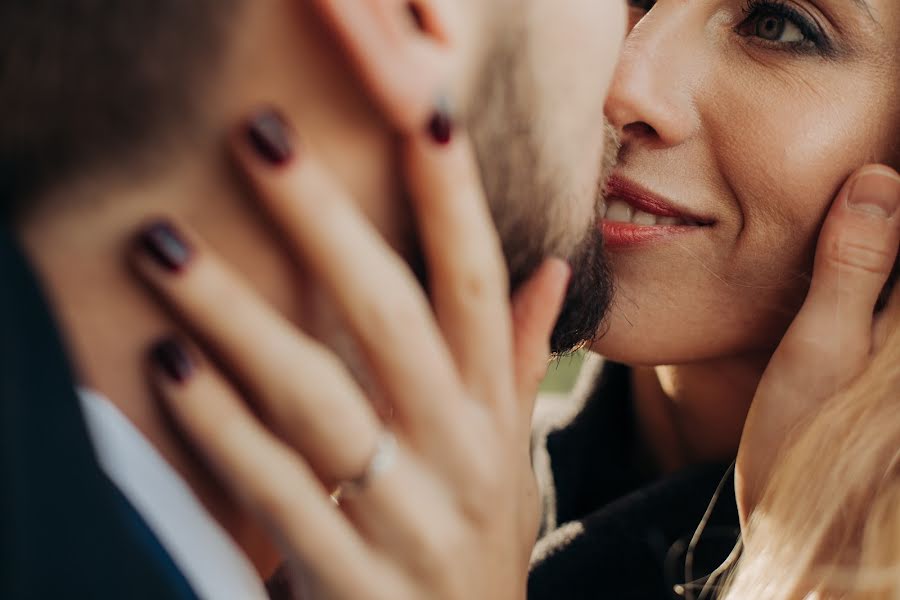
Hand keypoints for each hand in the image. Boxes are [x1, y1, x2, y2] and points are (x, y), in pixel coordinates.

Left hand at [131, 109, 568, 598]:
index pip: (480, 289)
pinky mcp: (354, 580)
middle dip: (326, 225)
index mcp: (495, 417)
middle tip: (260, 141)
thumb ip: (520, 361)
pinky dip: (221, 429)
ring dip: (240, 319)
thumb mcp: (510, 456)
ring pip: (321, 400)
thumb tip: (551, 268)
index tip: (423, 117)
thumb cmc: (477, 542)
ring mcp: (410, 520)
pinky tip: (173, 366)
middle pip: (394, 322)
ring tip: (168, 250)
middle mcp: (463, 457)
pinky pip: (281, 491)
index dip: (456, 202)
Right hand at [736, 165, 899, 522]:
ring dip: (887, 230)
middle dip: (890, 205)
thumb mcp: (816, 351)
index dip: (896, 189)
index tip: (883, 133)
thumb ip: (851, 267)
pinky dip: (880, 257)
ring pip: (898, 266)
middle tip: (870, 171)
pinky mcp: (896, 358)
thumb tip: (877, 179)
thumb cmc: (805, 442)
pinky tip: (864, 235)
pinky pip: (890, 292)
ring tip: (869, 191)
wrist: (810, 530)